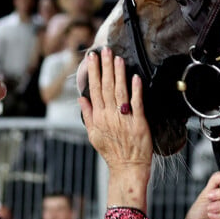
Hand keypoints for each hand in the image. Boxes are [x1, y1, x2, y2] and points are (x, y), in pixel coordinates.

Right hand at [78, 48, 152, 210]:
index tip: (92, 58)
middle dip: (105, 67)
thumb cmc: (112, 152)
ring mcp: (124, 119)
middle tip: (105, 50)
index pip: (94, 90)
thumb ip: (88, 115)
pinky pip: (136, 103)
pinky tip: (135, 77)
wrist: (127, 168)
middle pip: (106, 87)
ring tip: (118, 58)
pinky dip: (135, 90)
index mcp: (98, 117)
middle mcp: (109, 116)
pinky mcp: (139, 123)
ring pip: (120, 91)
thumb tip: (81, 99)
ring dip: (118, 74)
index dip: (93, 72)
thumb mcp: (94, 135)